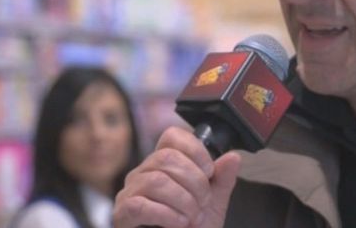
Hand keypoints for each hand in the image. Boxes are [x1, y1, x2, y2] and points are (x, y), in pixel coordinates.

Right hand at [113, 126, 241, 227]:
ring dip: (183, 201)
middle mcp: (143, 173)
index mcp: (163, 164)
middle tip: (202, 203)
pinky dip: (167, 215)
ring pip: (156, 181)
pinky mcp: (123, 214)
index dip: (195, 150)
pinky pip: (140, 205)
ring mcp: (129, 192)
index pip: (172, 136)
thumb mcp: (213, 203)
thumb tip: (233, 157)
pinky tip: (179, 224)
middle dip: (194, 182)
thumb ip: (222, 179)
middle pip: (166, 158)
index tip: (209, 173)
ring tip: (192, 218)